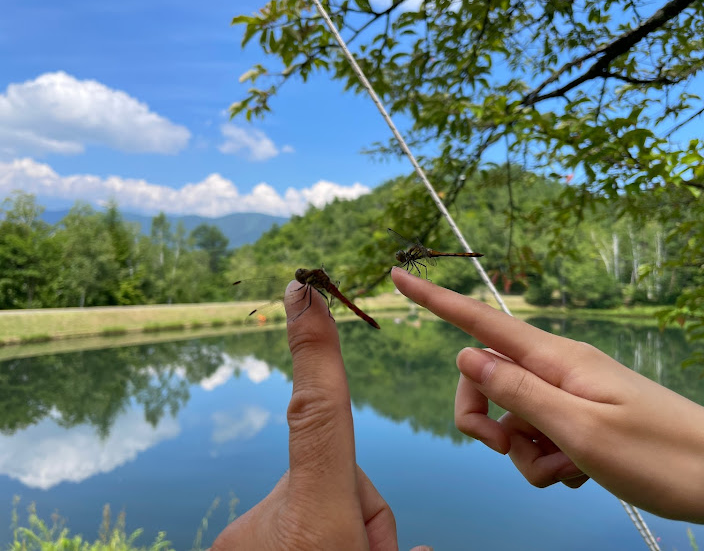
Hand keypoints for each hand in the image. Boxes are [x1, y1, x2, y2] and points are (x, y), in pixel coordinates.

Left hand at [212, 282, 406, 549]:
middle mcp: (268, 521)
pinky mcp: (231, 543)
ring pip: (317, 501)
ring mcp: (242, 534)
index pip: (318, 414)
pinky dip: (307, 538)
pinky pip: (289, 521)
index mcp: (312, 526)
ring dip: (334, 529)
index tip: (302, 292)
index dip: (314, 349)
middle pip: (339, 476)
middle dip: (359, 510)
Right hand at [391, 266, 703, 526]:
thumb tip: (464, 355)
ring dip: (521, 452)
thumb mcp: (580, 429)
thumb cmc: (663, 454)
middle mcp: (556, 369)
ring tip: (564, 468)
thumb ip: (517, 391)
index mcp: (555, 359)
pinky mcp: (577, 420)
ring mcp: (567, 394)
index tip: (399, 275)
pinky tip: (577, 472)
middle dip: (481, 418)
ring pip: (508, 416)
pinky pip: (535, 438)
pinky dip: (544, 462)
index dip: (435, 299)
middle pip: (483, 378)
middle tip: (509, 449)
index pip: (480, 322)